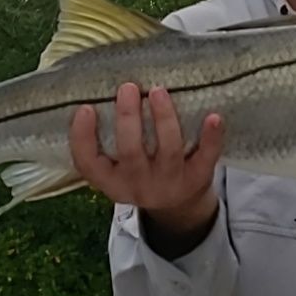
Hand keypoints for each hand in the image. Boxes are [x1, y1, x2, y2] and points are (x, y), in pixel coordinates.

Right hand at [69, 83, 224, 254]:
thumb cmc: (141, 173)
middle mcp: (138, 185)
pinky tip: (213, 116)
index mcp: (112, 182)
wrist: (179, 207)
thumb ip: (106, 142)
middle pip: (130, 152)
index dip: (82, 137)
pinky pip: (206, 157)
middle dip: (128, 118)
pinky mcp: (198, 178)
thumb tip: (98, 92)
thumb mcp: (116, 169)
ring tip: (159, 91)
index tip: (85, 108)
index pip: (88, 164)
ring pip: (168, 150)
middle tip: (128, 88)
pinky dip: (211, 138)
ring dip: (164, 119)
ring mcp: (170, 183)